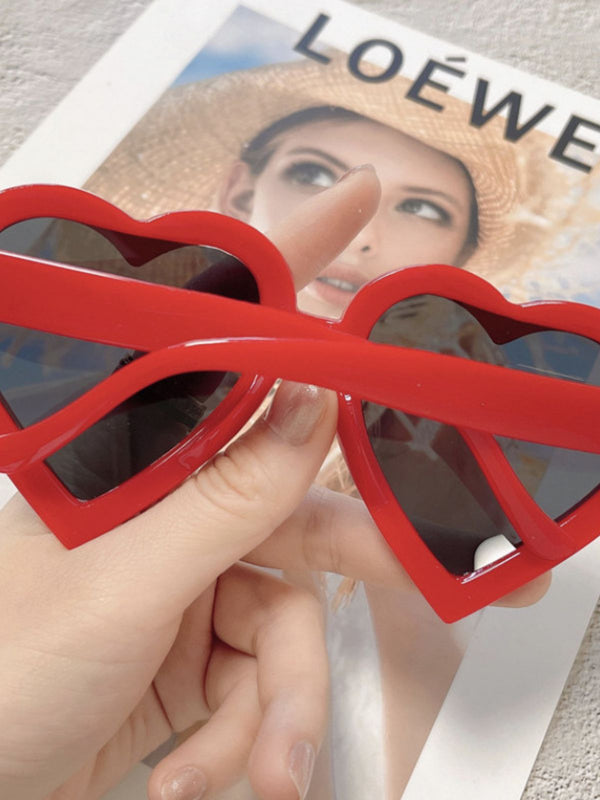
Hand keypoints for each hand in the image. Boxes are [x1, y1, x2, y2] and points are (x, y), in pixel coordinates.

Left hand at [0, 168, 380, 799]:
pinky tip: (204, 769)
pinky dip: (252, 734)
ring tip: (255, 767)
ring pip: (293, 613)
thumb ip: (225, 497)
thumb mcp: (121, 584)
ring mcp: (194, 579)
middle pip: (295, 500)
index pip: (222, 345)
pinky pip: (270, 677)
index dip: (290, 266)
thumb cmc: (3, 680)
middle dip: (355, 554)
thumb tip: (306, 405)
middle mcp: (172, 509)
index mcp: (136, 462)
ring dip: (279, 702)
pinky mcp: (207, 649)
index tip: (354, 207)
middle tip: (417, 567)